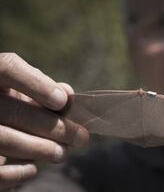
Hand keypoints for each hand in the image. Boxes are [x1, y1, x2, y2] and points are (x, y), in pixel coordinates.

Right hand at [0, 53, 88, 189]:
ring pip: (4, 138)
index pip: (7, 67)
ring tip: (62, 153)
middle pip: (13, 111)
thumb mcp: (21, 91)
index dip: (35, 83)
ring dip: (40, 148)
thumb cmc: (9, 105)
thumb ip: (43, 89)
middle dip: (53, 127)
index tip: (62, 101)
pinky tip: (32, 169)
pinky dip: (16, 171)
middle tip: (81, 138)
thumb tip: (67, 93)